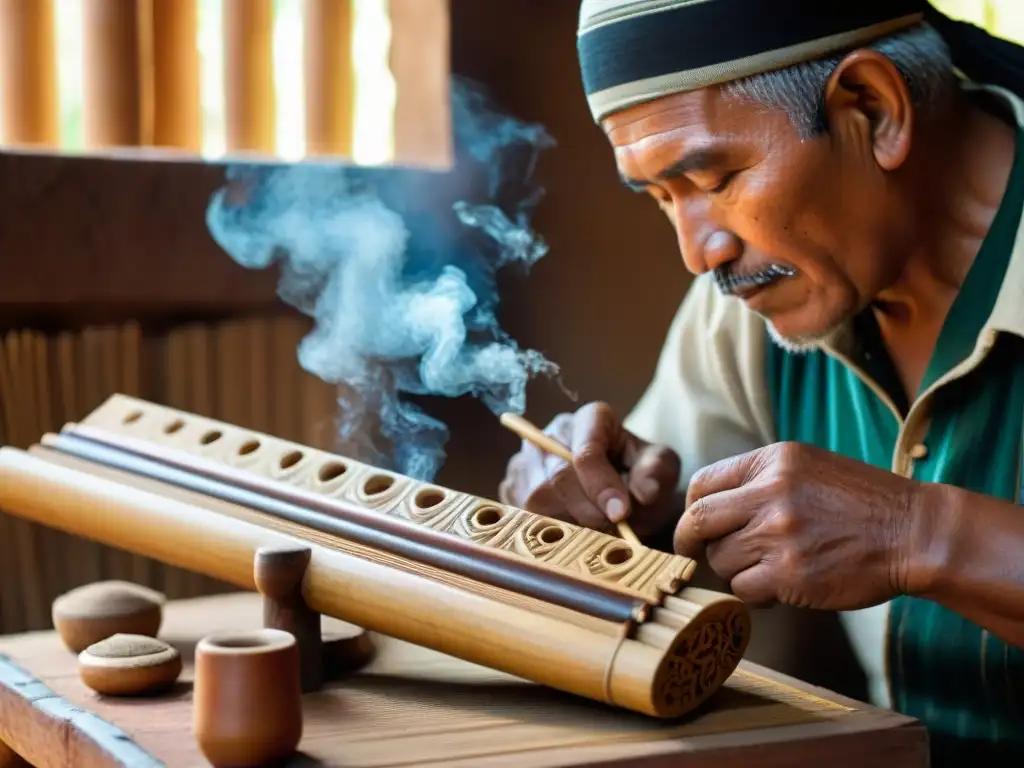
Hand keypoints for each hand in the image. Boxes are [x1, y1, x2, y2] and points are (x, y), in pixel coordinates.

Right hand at [498, 402, 681, 537]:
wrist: (620, 484)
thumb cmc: (640, 472)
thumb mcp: (661, 465)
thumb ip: (657, 472)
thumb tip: (643, 492)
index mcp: (591, 419)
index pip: (585, 451)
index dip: (602, 485)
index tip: (621, 513)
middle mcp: (551, 433)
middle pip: (556, 476)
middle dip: (587, 509)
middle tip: (612, 528)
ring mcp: (526, 458)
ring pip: (534, 498)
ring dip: (567, 521)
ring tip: (594, 528)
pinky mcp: (513, 484)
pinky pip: (520, 512)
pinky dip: (546, 527)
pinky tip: (571, 527)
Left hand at [674, 442, 927, 609]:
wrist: (913, 533)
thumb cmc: (860, 504)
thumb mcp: (807, 467)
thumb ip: (758, 481)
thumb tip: (706, 508)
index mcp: (772, 461)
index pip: (702, 484)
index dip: (692, 509)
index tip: (696, 525)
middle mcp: (770, 492)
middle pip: (698, 521)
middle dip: (688, 541)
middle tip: (691, 553)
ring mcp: (779, 534)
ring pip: (720, 560)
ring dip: (734, 570)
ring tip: (764, 569)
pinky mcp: (790, 573)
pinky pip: (743, 588)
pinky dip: (753, 594)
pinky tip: (777, 590)